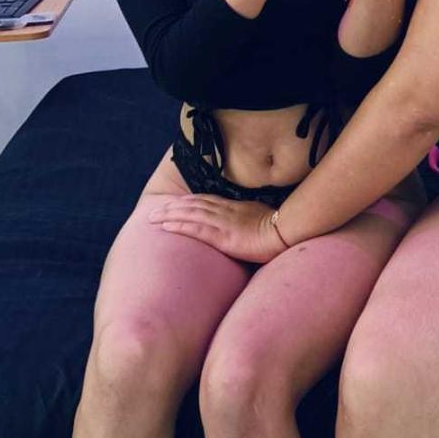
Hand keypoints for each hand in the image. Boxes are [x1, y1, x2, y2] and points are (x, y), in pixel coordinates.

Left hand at [148, 195, 284, 262]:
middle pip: (193, 205)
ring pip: (190, 214)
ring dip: (169, 214)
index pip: (206, 201)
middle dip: (172, 207)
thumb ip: (248, 219)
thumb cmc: (279, 228)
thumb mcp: (261, 219)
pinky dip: (179, 225)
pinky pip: (196, 228)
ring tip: (153, 217)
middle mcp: (225, 211)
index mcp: (235, 208)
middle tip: (154, 210)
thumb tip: (243, 224)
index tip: (173, 204)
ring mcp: (223, 222)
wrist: (286, 232)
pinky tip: (166, 226)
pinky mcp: (222, 236)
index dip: (187, 202)